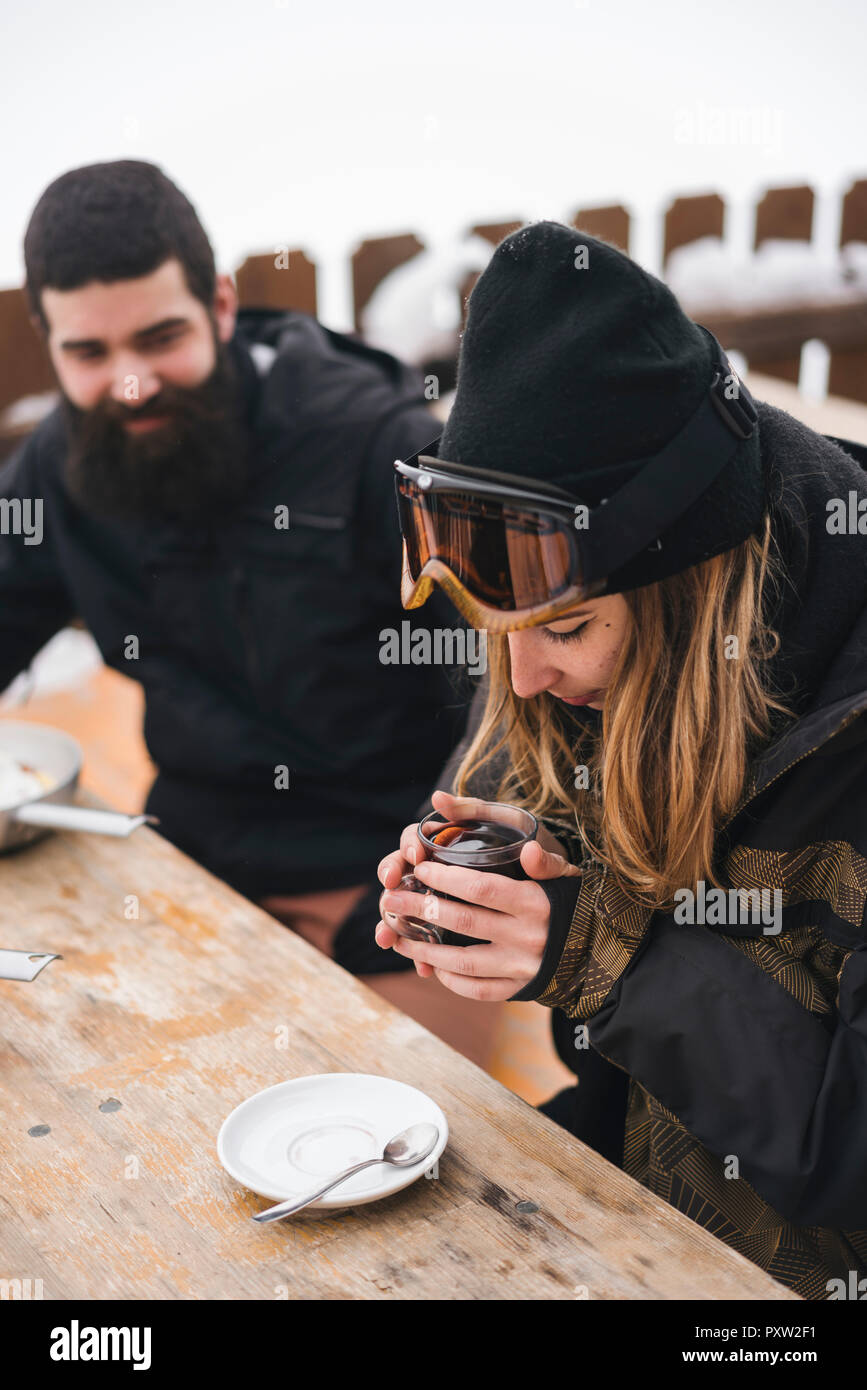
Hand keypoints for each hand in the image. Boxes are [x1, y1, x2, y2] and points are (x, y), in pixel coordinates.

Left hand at [374, 789, 580, 997]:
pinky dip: (451, 979)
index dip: (446, 879)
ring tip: (398, 936)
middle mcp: (528, 937)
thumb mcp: (569, 876)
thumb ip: (545, 862)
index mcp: (536, 903)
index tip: (420, 869)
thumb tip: (527, 848)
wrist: (602, 953)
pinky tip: (431, 964)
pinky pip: (477, 989)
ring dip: (425, 948)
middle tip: (391, 900)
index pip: (482, 888)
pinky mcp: (520, 990)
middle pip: (463, 922)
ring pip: (463, 960)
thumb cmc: (575, 904)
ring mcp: (522, 968)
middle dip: (421, 909)